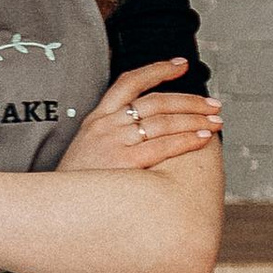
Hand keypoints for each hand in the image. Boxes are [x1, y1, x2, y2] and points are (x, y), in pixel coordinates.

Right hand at [61, 59, 221, 175]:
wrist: (57, 207)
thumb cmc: (77, 183)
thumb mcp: (87, 149)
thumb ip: (113, 134)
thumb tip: (147, 129)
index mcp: (97, 119)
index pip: (129, 82)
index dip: (157, 69)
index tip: (181, 65)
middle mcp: (106, 125)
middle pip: (156, 101)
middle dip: (190, 101)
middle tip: (212, 104)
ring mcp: (114, 142)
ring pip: (164, 121)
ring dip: (195, 119)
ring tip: (215, 121)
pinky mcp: (123, 163)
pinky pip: (163, 146)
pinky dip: (187, 140)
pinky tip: (203, 138)